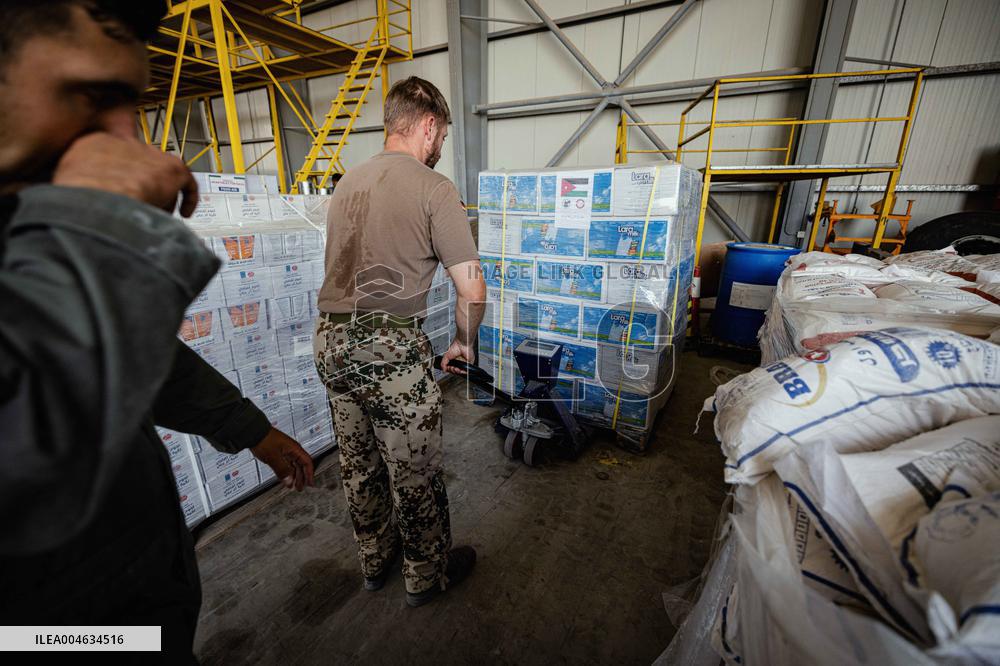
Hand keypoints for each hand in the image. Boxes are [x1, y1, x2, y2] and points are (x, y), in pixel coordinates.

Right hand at [52, 132, 198, 215]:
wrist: (96, 199)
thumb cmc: (77, 198)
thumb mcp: (63, 185)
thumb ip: (76, 185)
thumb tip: (77, 199)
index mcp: (93, 143)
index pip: (113, 158)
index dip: (120, 179)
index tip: (120, 194)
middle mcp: (124, 144)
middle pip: (140, 167)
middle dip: (141, 189)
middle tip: (140, 208)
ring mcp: (148, 153)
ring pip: (161, 177)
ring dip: (161, 197)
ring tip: (154, 215)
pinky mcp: (170, 168)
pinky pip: (187, 183)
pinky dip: (188, 198)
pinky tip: (185, 213)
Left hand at [250, 428, 315, 490]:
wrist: (253, 432)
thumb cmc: (264, 439)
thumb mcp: (274, 457)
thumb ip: (282, 470)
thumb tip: (289, 481)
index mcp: (294, 449)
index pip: (307, 462)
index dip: (309, 474)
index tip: (310, 483)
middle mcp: (292, 449)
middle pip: (301, 465)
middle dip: (301, 477)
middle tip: (300, 487)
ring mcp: (285, 450)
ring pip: (293, 465)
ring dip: (294, 476)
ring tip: (292, 485)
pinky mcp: (278, 452)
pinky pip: (286, 463)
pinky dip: (287, 472)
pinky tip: (284, 477)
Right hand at [440, 338, 474, 374]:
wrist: (461, 344)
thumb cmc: (455, 347)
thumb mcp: (446, 356)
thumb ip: (443, 364)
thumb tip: (443, 370)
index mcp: (454, 361)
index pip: (451, 369)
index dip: (449, 370)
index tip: (448, 368)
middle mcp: (459, 363)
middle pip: (455, 371)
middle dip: (452, 371)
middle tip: (452, 368)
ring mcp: (464, 364)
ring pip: (461, 372)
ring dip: (457, 372)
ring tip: (455, 368)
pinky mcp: (469, 363)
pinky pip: (467, 370)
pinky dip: (463, 372)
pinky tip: (459, 370)